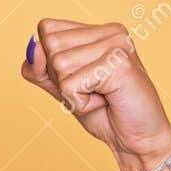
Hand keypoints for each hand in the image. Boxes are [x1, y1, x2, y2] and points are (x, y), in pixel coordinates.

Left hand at [21, 18, 170, 170]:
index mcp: (99, 30)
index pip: (46, 29)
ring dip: (72, 92)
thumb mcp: (60, 88)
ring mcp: (117, 44)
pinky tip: (105, 102)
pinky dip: (80, 103)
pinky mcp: (118, 63)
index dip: (50, 62)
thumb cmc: (103, 113)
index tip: (81, 78)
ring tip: (100, 96)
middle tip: (92, 89)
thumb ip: (39, 68)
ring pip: (58, 64)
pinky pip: (70, 84)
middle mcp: (111, 31)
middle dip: (61, 77)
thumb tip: (33, 47)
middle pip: (50, 45)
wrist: (137, 141)